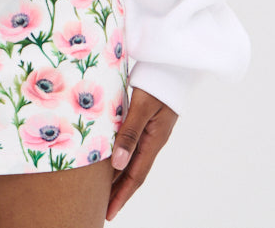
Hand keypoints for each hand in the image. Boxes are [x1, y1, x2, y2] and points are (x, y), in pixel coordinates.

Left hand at [106, 87, 177, 219]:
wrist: (172, 63)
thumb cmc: (157, 81)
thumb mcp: (142, 106)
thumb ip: (130, 132)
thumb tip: (118, 163)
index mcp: (154, 140)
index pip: (136, 175)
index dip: (122, 194)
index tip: (109, 211)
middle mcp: (152, 139)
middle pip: (134, 172)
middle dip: (119, 191)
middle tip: (103, 208)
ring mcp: (150, 130)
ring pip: (132, 159)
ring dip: (119, 175)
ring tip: (102, 189)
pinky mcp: (145, 119)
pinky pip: (131, 144)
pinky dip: (120, 155)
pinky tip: (109, 157)